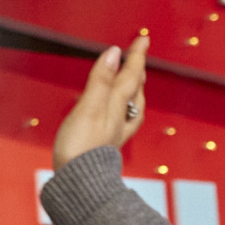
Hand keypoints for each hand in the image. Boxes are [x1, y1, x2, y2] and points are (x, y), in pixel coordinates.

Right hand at [52, 31, 149, 169]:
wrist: (80, 185)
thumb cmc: (81, 147)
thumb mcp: (89, 106)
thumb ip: (101, 79)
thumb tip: (114, 54)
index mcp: (117, 105)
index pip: (131, 75)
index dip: (137, 56)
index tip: (144, 39)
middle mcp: (121, 118)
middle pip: (135, 90)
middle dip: (137, 73)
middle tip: (139, 59)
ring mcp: (115, 133)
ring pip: (131, 106)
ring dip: (133, 91)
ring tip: (133, 83)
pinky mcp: (106, 145)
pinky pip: (121, 121)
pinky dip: (122, 110)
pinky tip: (115, 116)